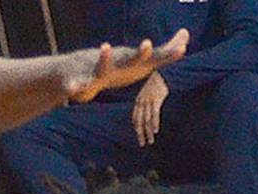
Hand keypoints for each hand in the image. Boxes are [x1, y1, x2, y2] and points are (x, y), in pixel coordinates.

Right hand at [64, 28, 187, 105]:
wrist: (81, 72)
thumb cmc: (116, 67)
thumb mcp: (142, 60)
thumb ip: (164, 51)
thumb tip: (186, 38)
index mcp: (130, 61)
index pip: (153, 58)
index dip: (167, 55)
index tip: (183, 49)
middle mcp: (116, 62)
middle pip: (131, 58)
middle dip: (139, 54)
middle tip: (147, 45)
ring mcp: (97, 70)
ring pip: (101, 66)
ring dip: (104, 57)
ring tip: (105, 47)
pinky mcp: (80, 81)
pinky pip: (77, 85)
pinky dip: (75, 87)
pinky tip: (72, 90)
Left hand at [132, 71, 167, 145]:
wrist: (163, 72)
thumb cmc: (157, 82)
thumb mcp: (149, 92)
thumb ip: (147, 101)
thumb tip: (149, 110)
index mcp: (138, 100)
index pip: (135, 118)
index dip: (137, 128)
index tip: (140, 136)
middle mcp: (141, 101)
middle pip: (139, 122)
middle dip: (140, 134)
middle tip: (142, 144)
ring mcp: (148, 100)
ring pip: (147, 120)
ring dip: (148, 132)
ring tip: (150, 141)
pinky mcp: (156, 99)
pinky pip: (154, 114)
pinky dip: (155, 123)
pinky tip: (156, 131)